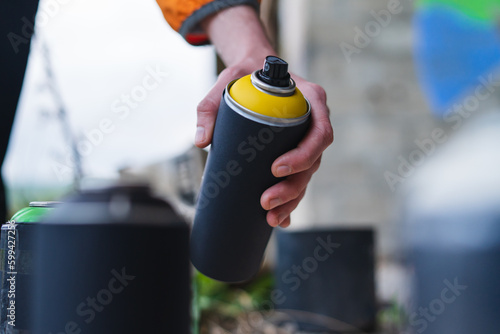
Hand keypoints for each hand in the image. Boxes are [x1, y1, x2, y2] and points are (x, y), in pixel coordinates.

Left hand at [195, 62, 332, 227]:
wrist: (253, 72)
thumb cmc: (245, 75)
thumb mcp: (226, 81)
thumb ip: (210, 106)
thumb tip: (201, 141)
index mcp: (310, 100)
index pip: (319, 132)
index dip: (303, 155)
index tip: (275, 168)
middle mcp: (314, 122)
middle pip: (314, 162)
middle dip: (293, 187)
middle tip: (266, 201)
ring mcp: (307, 140)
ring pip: (308, 176)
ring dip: (292, 200)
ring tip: (271, 217)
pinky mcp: (296, 153)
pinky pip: (300, 179)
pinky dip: (291, 201)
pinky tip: (281, 219)